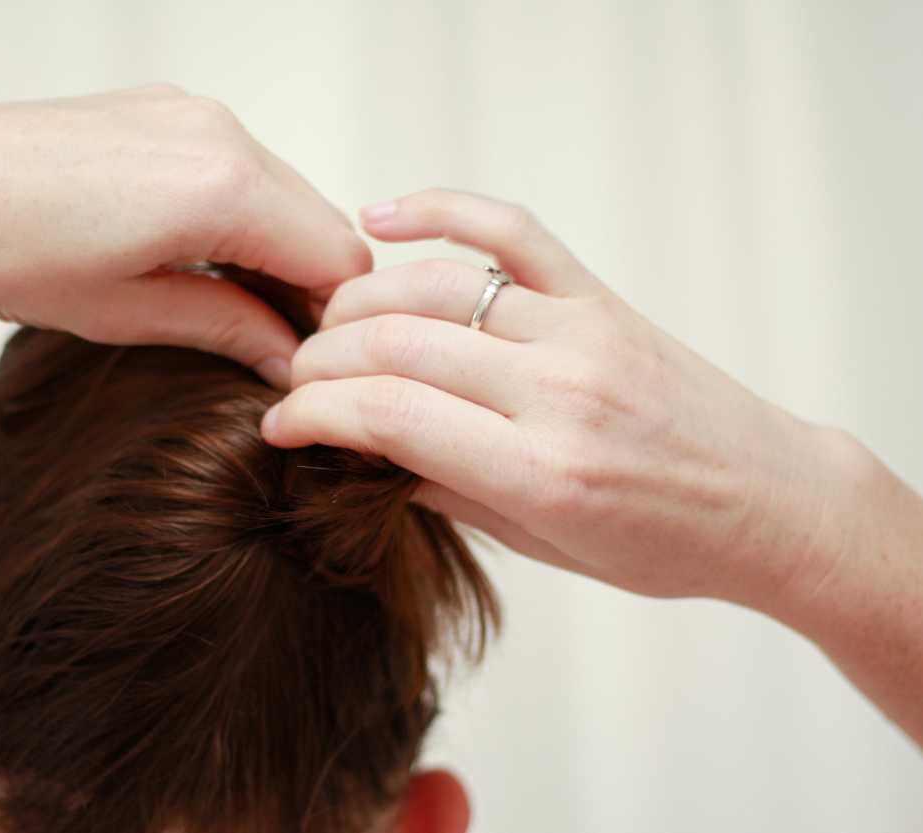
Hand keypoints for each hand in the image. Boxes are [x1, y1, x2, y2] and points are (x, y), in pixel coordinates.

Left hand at [0, 85, 370, 385]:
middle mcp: (221, 133)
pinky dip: (241, 214)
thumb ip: (230, 329)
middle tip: (274, 348)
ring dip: (277, 250)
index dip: (335, 322)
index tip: (308, 367)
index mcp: (223, 186)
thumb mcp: (129, 312)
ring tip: (232, 307)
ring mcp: (191, 111)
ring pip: (283, 192)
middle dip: (312, 287)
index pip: (338, 260)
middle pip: (321, 221)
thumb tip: (289, 360)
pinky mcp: (162, 106)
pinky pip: (238, 165)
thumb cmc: (6, 254)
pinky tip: (198, 256)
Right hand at [261, 188, 857, 608]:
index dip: (313, 412)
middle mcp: (559, 393)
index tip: (279, 422)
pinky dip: (442, 209)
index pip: (391, 416)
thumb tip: (367, 450)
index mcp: (542, 472)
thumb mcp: (545, 548)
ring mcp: (581, 333)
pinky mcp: (601, 298)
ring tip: (327, 326)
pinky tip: (383, 217)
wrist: (771, 503)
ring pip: (436, 287)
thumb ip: (450, 494)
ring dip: (359, 300)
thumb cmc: (663, 542)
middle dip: (321, 359)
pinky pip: (512, 232)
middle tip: (294, 378)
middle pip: (398, 345)